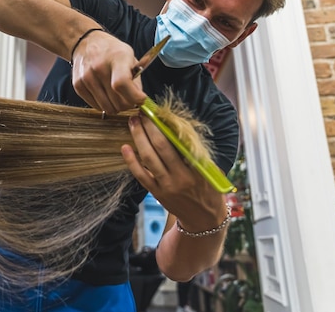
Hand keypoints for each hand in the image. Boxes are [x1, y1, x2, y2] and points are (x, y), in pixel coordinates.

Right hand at [71, 31, 146, 113]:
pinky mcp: (78, 85)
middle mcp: (99, 67)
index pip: (122, 83)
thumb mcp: (130, 57)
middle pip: (116, 100)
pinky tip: (106, 95)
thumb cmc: (111, 51)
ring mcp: (86, 77)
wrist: (86, 42)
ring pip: (107, 107)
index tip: (140, 99)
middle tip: (130, 99)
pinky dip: (104, 105)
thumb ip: (136, 79)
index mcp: (116, 58)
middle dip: (128, 104)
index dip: (134, 96)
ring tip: (117, 97)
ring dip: (116, 107)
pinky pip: (96, 106)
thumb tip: (139, 100)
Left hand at [121, 115, 226, 231]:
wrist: (204, 220)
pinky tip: (125, 147)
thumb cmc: (209, 190)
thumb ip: (195, 152)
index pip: (178, 143)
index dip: (165, 126)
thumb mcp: (210, 170)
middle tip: (141, 113)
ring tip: (133, 123)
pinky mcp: (156, 193)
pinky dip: (131, 161)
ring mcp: (166, 186)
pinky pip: (140, 175)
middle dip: (149, 127)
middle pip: (160, 147)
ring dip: (139, 138)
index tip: (157, 113)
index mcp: (196, 169)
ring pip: (148, 158)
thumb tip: (177, 128)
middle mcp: (180, 177)